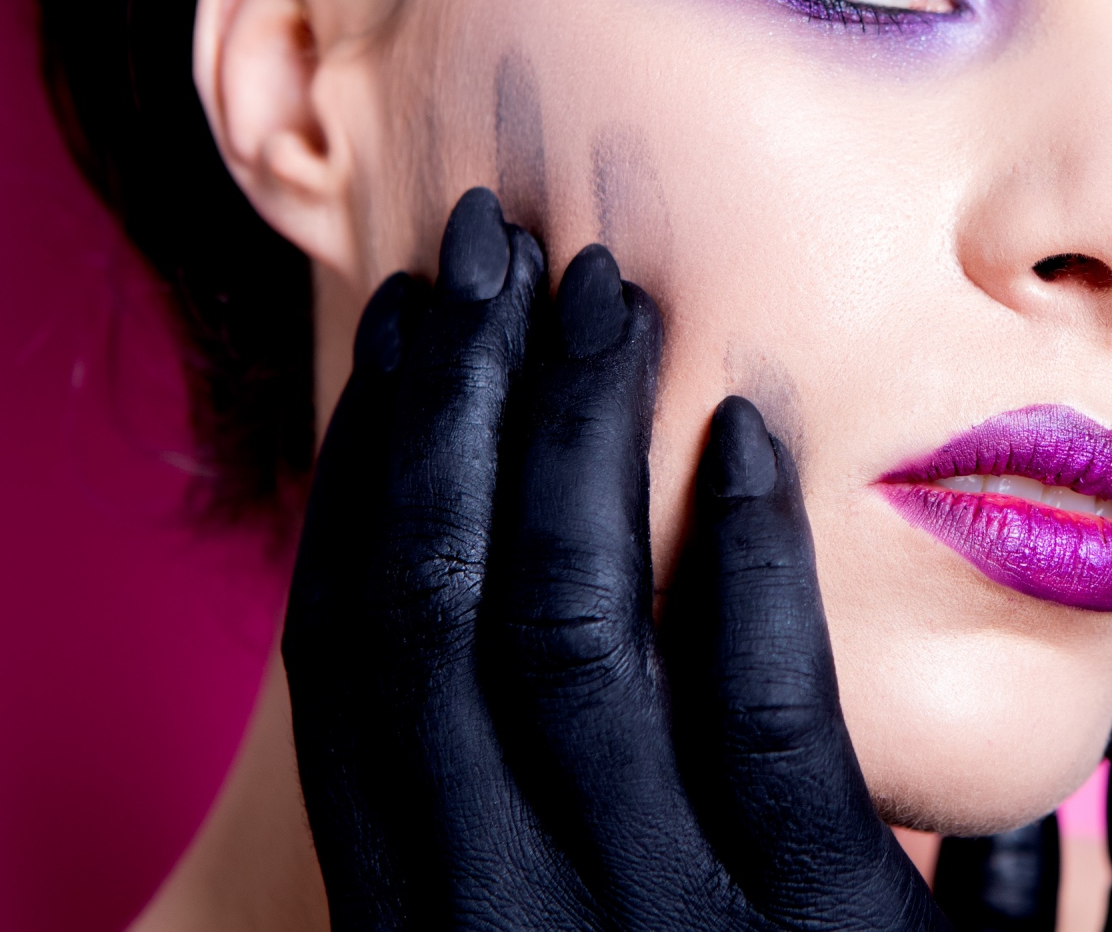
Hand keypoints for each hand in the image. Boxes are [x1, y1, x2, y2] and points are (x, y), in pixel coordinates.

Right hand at [282, 188, 951, 930]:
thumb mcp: (574, 912)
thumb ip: (531, 786)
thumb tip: (501, 562)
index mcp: (424, 913)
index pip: (354, 657)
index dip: (367, 471)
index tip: (409, 330)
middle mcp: (497, 931)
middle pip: (431, 617)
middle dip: (449, 409)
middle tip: (490, 248)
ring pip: (563, 639)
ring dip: (573, 438)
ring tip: (605, 292)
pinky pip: (757, 713)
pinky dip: (739, 550)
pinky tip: (756, 427)